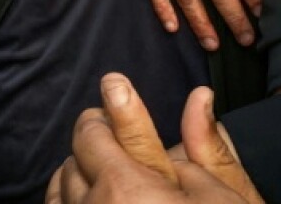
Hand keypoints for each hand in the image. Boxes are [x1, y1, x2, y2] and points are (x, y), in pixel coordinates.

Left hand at [46, 74, 255, 203]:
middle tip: (121, 144)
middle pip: (74, 159)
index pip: (93, 132)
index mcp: (127, 188)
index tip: (112, 88)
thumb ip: (204, 144)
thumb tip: (199, 97)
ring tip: (107, 177)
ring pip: (58, 192)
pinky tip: (95, 203)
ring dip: (79, 178)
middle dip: (97, 146)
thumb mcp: (222, 197)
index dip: (106, 109)